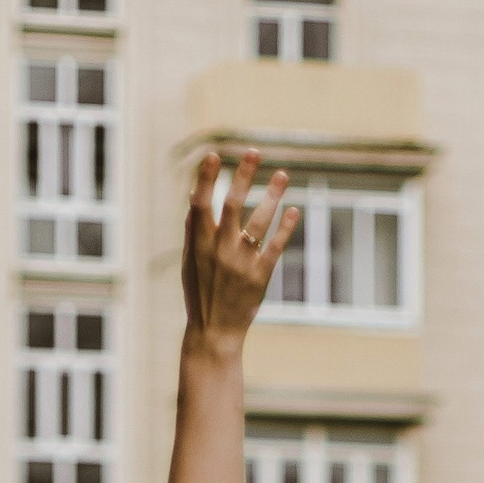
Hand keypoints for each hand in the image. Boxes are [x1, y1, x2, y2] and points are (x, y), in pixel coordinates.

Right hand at [182, 149, 295, 348]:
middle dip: (243, 176)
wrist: (214, 331)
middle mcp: (220, 249)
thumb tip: (194, 195)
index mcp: (199, 244)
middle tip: (254, 151)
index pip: (200, 204)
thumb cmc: (200, 293)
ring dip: (272, 195)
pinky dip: (285, 227)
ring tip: (282, 174)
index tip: (213, 155)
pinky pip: (275, 247)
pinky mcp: (260, 276)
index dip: (206, 178)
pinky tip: (293, 210)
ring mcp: (241, 262)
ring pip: (258, 222)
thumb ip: (193, 229)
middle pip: (233, 205)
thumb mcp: (190, 261)